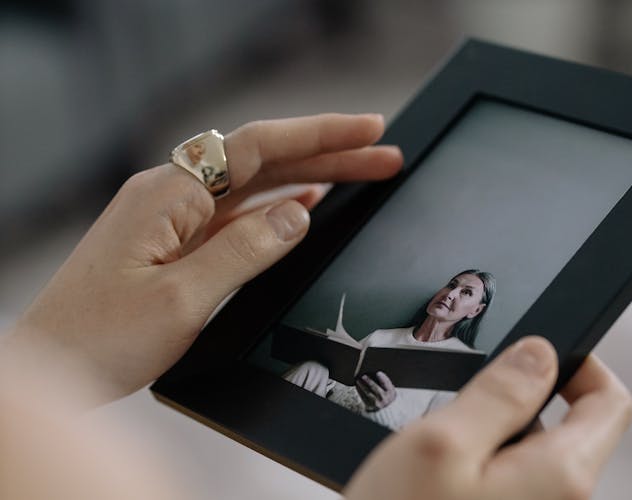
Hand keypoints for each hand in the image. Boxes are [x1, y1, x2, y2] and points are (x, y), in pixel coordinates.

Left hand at [3, 113, 401, 404]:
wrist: (50, 367)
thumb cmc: (99, 337)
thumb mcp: (183, 298)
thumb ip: (246, 251)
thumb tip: (298, 214)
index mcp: (168, 194)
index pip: (257, 147)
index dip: (319, 135)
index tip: (367, 130)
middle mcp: (170, 194)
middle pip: (263, 160)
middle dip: (328, 154)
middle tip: (382, 153)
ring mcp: (172, 216)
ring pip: (254, 186)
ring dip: (309, 178)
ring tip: (360, 175)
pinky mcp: (175, 240)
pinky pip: (237, 213)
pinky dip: (276, 207)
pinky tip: (304, 205)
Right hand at [344, 337, 631, 499]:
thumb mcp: (444, 441)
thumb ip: (501, 392)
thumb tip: (539, 354)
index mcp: (561, 477)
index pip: (610, 402)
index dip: (580, 364)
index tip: (538, 352)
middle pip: (564, 428)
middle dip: (516, 405)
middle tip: (460, 409)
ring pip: (528, 456)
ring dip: (489, 439)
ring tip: (439, 455)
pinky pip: (507, 485)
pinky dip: (478, 468)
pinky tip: (436, 482)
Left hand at [356, 371, 396, 410]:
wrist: (385, 410)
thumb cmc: (387, 396)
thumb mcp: (390, 389)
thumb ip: (385, 382)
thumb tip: (376, 373)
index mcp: (391, 393)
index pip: (387, 384)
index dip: (383, 378)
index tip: (378, 372)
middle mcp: (384, 398)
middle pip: (376, 388)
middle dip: (369, 381)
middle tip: (364, 376)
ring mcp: (376, 403)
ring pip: (368, 393)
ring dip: (362, 386)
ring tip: (358, 380)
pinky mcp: (370, 406)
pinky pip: (363, 397)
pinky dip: (359, 391)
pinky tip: (357, 386)